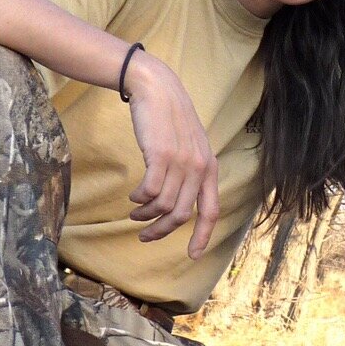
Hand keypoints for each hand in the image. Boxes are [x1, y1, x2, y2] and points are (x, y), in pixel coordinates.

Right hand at [122, 53, 220, 258]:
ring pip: (163, 205)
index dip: (202, 236)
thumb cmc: (170, 121)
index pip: (211, 211)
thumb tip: (176, 203)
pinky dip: (139, 199)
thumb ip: (189, 172)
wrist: (158, 90)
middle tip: (145, 236)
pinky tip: (133, 196)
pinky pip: (149, 191)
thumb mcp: (189, 147)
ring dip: (145, 215)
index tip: (193, 255)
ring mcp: (181, 162)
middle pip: (182, 215)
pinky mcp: (161, 155)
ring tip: (135, 212)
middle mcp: (199, 168)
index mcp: (209, 168)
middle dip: (161, 231)